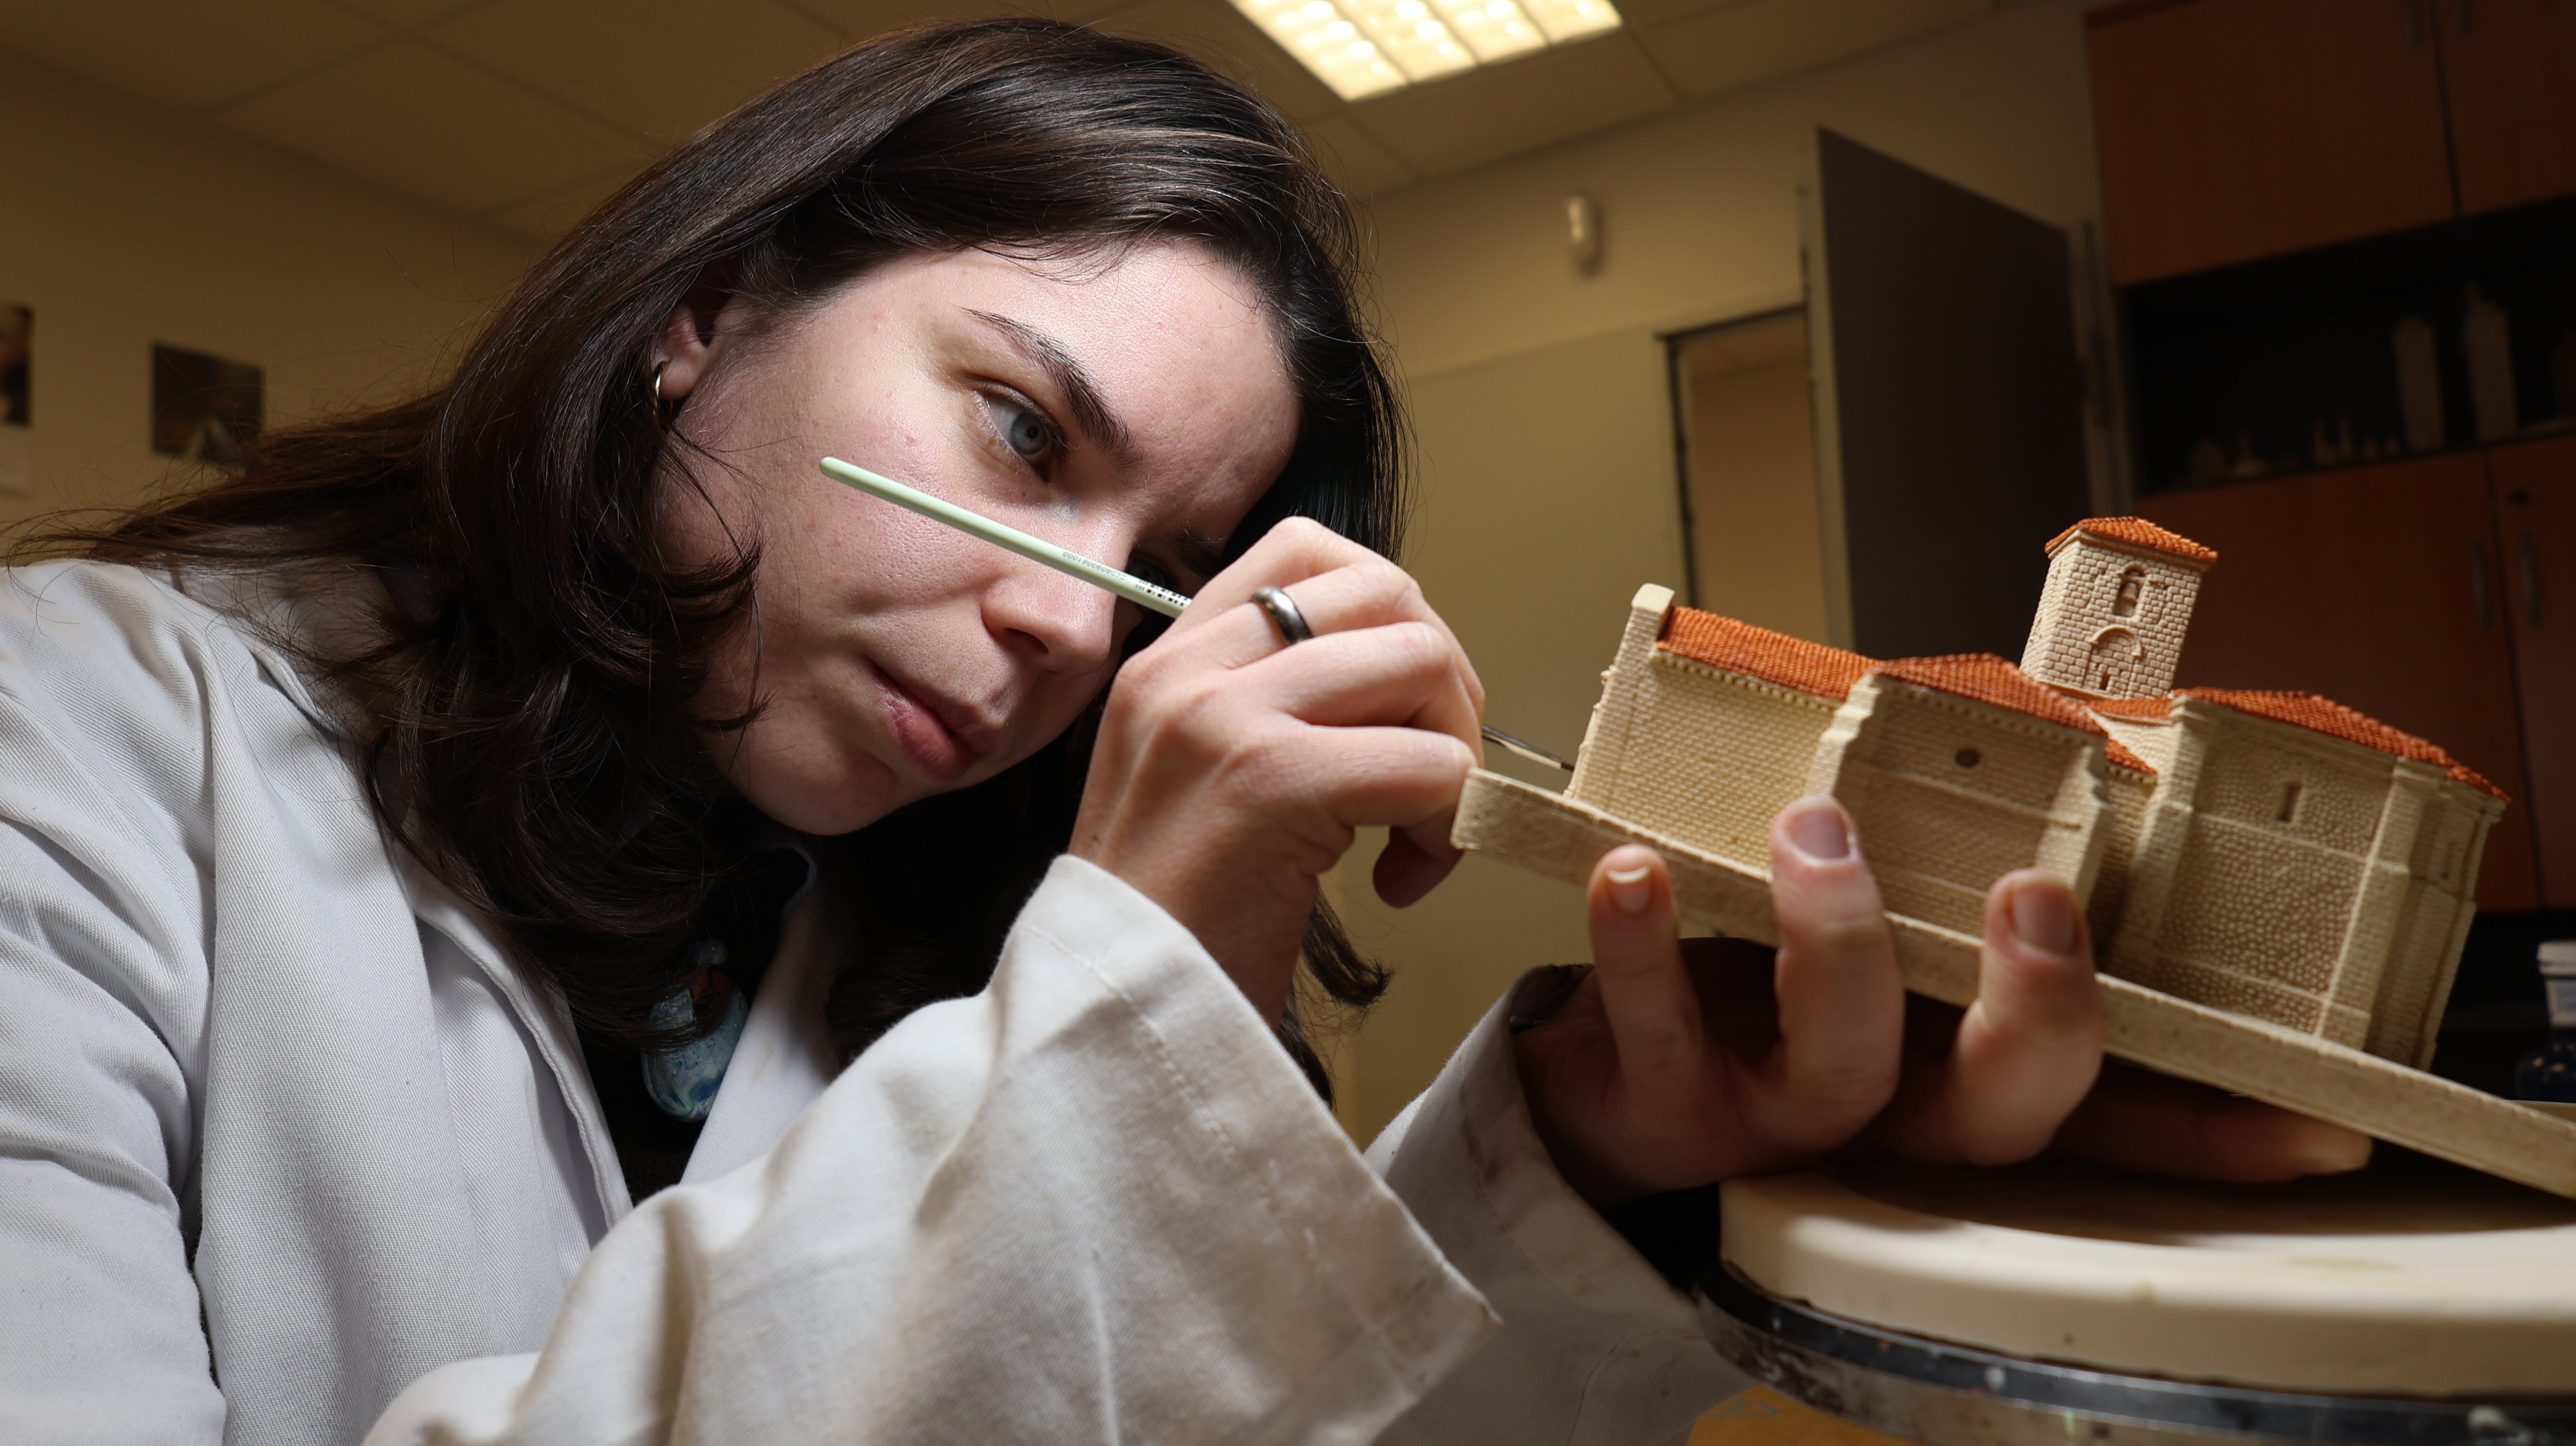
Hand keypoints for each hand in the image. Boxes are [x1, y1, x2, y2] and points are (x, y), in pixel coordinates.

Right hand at [1071, 519, 1483, 1021]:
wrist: (1113, 1024)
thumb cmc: (1174, 923)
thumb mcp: (1194, 779)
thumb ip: (1268, 707)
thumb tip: (1395, 676)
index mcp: (1168, 659)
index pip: (1309, 552)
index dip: (1388, 617)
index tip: (1392, 711)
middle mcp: (1188, 669)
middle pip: (1387, 593)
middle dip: (1444, 685)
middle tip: (1428, 782)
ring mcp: (1223, 716)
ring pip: (1420, 662)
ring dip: (1452, 755)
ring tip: (1414, 839)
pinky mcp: (1270, 782)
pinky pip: (1428, 763)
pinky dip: (1445, 824)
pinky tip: (1399, 883)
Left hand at [1513, 796, 2371, 1208]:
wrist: (1602, 1087)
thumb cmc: (1764, 977)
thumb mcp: (1884, 925)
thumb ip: (1957, 858)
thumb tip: (2068, 733)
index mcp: (1962, 1065)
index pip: (2115, 1112)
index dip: (2215, 1131)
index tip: (2318, 1133)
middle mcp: (1893, 1109)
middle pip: (2003, 1110)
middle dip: (2038, 1012)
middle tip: (2033, 897)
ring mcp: (1778, 1114)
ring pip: (1843, 1068)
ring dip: (1842, 940)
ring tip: (1816, 830)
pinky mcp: (1660, 1102)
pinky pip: (1654, 1030)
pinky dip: (1642, 942)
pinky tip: (1636, 869)